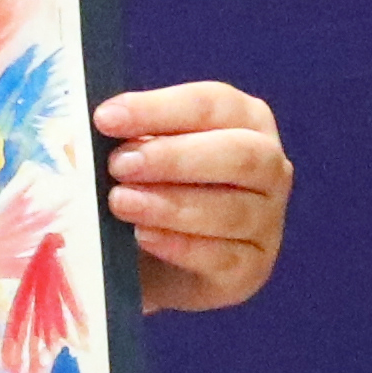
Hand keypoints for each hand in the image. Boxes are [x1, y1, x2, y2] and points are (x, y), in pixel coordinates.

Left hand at [102, 80, 290, 311]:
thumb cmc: (156, 189)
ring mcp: (267, 221)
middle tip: (118, 165)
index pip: (212, 104)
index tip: (105, 119)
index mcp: (246, 121)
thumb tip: (102, 127)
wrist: (160, 263)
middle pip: (238, 154)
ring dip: (170, 204)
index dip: (158, 109)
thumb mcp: (148, 156)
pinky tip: (144, 237)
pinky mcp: (253, 268)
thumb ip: (135, 138)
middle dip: (174, 157)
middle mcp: (269, 167)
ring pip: (232, 210)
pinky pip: (223, 257)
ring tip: (121, 202)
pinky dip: (180, 246)